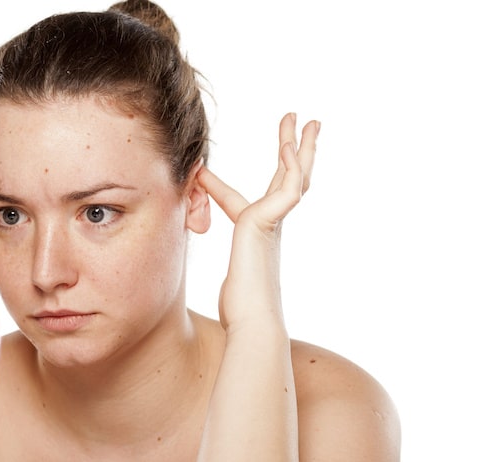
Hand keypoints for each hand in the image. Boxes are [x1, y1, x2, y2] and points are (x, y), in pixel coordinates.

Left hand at [198, 113, 319, 331]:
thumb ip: (208, 272)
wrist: (253, 322)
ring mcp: (273, 223)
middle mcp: (271, 227)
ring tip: (302, 118)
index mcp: (257, 238)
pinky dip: (289, 165)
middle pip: (287, 179)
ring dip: (299, 146)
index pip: (239, 202)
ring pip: (294, 176)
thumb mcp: (219, 281)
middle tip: (300, 124)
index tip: (199, 173)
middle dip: (294, 151)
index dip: (216, 187)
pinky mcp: (270, 222)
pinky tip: (286, 145)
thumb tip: (181, 277)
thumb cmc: (239, 310)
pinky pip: (289, 186)